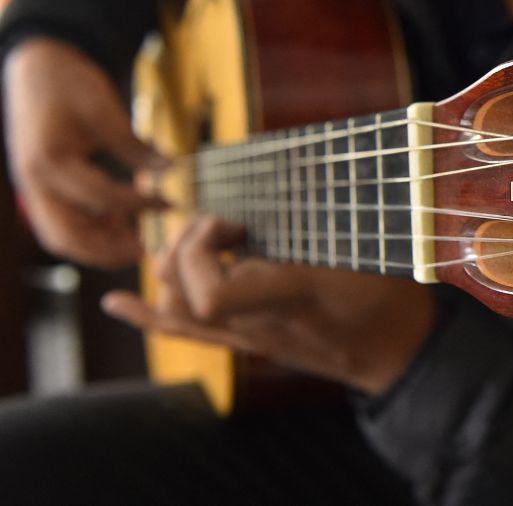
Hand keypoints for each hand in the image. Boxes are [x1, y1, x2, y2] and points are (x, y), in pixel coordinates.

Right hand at [3, 37, 167, 266]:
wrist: (35, 66)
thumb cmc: (68, 83)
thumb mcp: (104, 108)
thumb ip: (135, 146)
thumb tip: (173, 169)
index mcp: (49, 161)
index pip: (100, 197)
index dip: (139, 204)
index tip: (170, 203)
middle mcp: (33, 182)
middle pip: (66, 236)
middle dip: (107, 250)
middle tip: (146, 250)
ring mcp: (31, 188)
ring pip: (59, 236)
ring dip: (96, 248)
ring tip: (135, 244)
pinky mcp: (38, 188)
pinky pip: (59, 224)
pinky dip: (87, 232)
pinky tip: (118, 227)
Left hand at [102, 217, 435, 395]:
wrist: (396, 352)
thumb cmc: (388, 298)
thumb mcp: (369, 245)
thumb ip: (335, 208)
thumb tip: (312, 159)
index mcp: (283, 297)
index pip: (209, 295)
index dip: (204, 248)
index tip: (236, 222)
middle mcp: (254, 322)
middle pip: (176, 287)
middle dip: (187, 242)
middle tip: (232, 224)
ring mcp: (246, 337)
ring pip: (172, 307)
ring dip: (173, 264)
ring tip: (209, 239)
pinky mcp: (248, 342)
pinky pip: (185, 333)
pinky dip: (145, 316)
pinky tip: (117, 302)